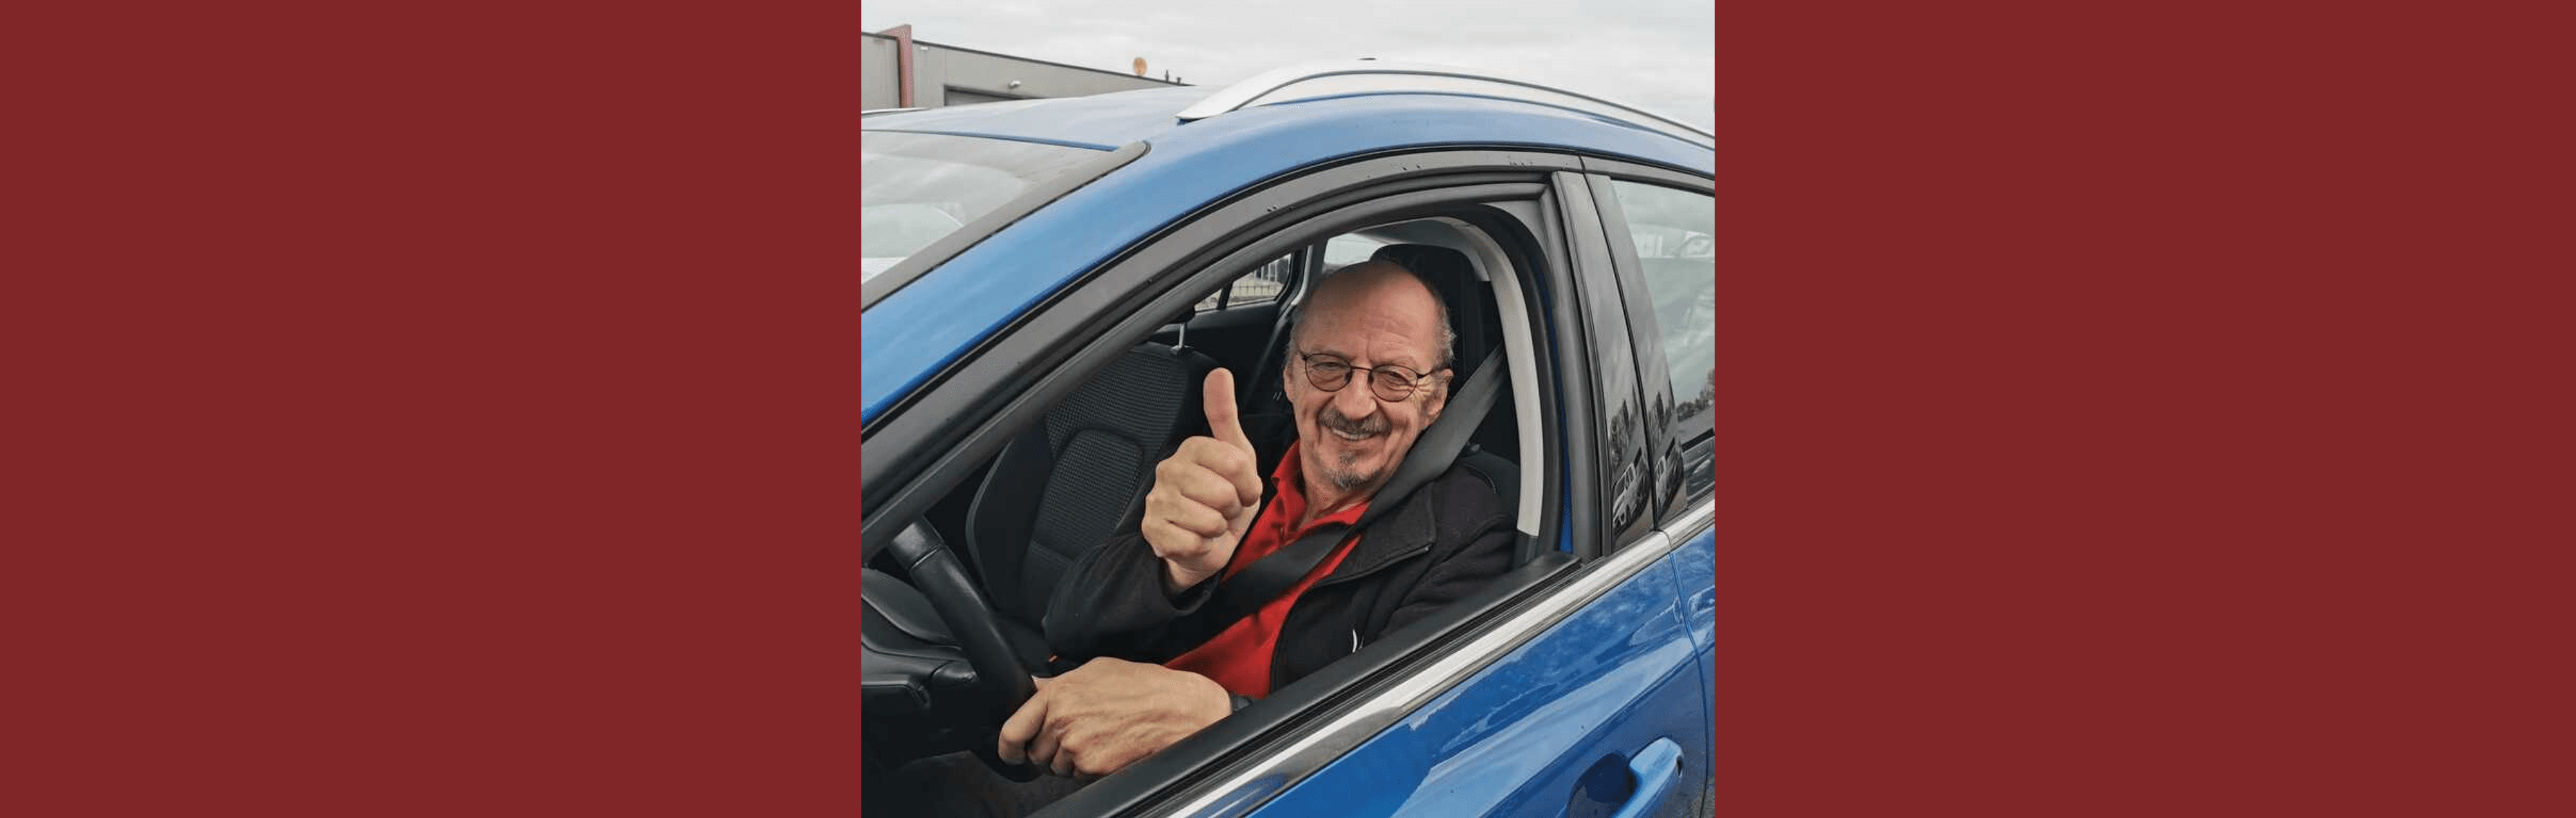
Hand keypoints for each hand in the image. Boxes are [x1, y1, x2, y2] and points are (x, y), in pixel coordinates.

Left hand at [996, 657, 1233, 778]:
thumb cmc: (1143, 686)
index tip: (1011, 751)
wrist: (1176, 709)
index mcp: (1058, 694)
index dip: (1008, 746)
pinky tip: (1110, 749)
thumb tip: (1034, 687)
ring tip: (1099, 739)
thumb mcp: (1096, 669)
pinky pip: (1079, 776)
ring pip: (1056, 768)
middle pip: (1035, 753)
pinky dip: (1090, 769)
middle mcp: (1062, 721)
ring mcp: (1076, 747)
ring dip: (1070, 760)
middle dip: (1049, 750)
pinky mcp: (1093, 768)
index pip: (1012, 729)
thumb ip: (1059, 682)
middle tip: (1076, 737)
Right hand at [1140, 369, 1262, 589]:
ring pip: (1209, 521)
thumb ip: (1225, 414)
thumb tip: (1218, 372)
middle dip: (1232, 508)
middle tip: (1222, 508)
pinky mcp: (1152, 531)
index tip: (1241, 489)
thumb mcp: (1235, 454)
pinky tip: (1195, 538)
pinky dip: (1202, 547)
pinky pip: (1194, 543)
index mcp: (1191, 448)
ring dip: (1217, 529)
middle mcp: (1169, 470)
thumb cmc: (1221, 497)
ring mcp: (1157, 501)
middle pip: (1224, 494)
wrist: (1206, 540)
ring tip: (1209, 522)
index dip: (1248, 485)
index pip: (1238, 464)